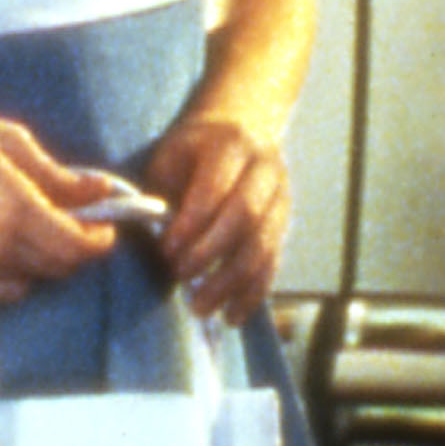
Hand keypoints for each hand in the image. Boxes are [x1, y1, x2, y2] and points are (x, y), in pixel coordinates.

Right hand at [0, 105, 125, 306]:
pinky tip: (3, 243)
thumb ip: (57, 175)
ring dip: (46, 260)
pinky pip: (1, 290)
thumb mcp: (10, 142)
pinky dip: (15, 274)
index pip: (78, 247)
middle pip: (60, 268)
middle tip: (77, 220)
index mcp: (18, 212)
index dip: (100, 240)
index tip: (105, 224)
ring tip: (36, 227)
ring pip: (32, 281)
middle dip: (77, 247)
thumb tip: (99, 189)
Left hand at [139, 112, 289, 320]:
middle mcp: (265, 168)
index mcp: (232, 145)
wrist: (241, 130)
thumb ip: (164, 193)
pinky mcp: (286, 226)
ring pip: (264, 244)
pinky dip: (253, 294)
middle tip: (180, 277)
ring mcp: (282, 198)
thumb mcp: (171, 158)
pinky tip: (231, 315)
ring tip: (200, 307)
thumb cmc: (192, 153)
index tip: (167, 250)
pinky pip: (274, 264)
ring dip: (232, 282)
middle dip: (211, 253)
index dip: (193, 222)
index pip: (218, 186)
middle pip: (247, 215)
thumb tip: (158, 240)